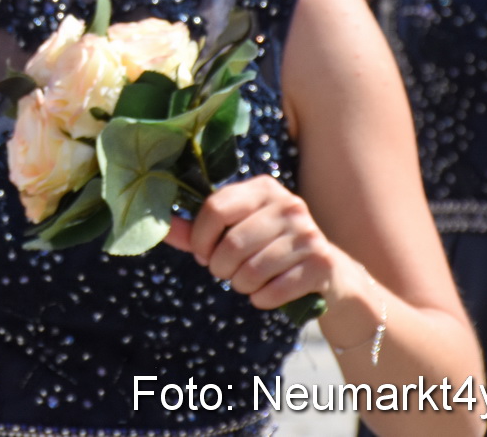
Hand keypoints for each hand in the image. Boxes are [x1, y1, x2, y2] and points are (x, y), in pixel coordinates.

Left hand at [163, 175, 351, 312]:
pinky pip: (274, 291)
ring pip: (251, 271)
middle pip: (232, 244)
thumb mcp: (235, 230)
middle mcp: (289, 205)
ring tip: (246, 281)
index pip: (215, 208)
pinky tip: (266, 292)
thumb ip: (196, 230)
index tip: (202, 254)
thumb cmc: (268, 247)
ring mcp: (309, 234)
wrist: (326, 271)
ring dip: (240, 285)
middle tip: (225, 272)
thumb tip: (160, 229)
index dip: (200, 238)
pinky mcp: (321, 264)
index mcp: (263, 188)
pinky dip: (262, 299)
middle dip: (220, 267)